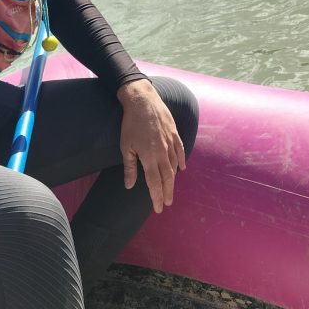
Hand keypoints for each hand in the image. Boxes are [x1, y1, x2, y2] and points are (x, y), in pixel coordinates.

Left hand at [117, 79, 185, 212]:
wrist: (142, 101)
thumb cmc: (131, 124)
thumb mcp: (126, 146)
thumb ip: (130, 167)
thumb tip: (129, 185)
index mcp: (149, 157)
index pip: (154, 182)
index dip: (156, 196)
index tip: (159, 208)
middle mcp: (162, 152)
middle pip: (167, 177)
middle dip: (167, 192)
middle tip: (167, 203)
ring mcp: (170, 142)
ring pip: (174, 166)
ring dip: (173, 180)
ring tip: (171, 189)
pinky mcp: (174, 133)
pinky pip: (180, 150)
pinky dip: (181, 160)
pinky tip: (181, 168)